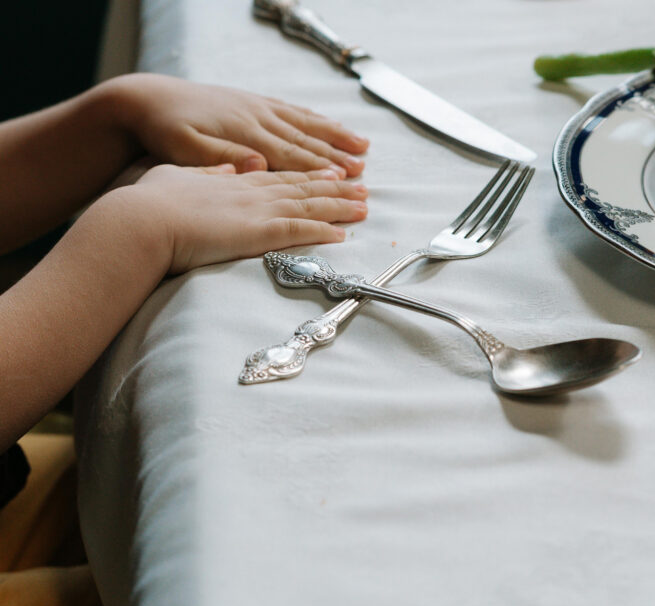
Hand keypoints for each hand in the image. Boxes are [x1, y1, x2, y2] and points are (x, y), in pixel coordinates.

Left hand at [100, 73, 368, 177]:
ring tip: (362, 146)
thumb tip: (258, 166)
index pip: (291, 155)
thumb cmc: (164, 131)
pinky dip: (315, 120)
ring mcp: (257, 108)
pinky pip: (293, 111)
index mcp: (245, 135)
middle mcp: (257, 119)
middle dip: (337, 156)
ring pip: (306, 124)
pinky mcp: (252, 103)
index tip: (344, 179)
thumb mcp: (185, 150)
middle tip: (363, 172)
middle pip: (306, 141)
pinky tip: (328, 124)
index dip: (320, 168)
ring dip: (335, 136)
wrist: (146, 99)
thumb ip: (222, 159)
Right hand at [100, 164, 367, 273]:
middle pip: (303, 188)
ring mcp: (255, 211)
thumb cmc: (147, 203)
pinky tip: (342, 234)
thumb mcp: (176, 176)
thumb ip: (204, 172)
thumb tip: (224, 170)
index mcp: (233, 179)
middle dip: (336, 188)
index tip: (330, 172)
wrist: (138, 220)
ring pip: (308, 207)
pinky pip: (298, 232)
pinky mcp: (255, 233)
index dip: (308, 175)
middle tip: (362, 187)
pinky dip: (322, 232)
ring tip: (364, 207)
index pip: (280, 176)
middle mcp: (251, 191)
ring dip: (339, 208)